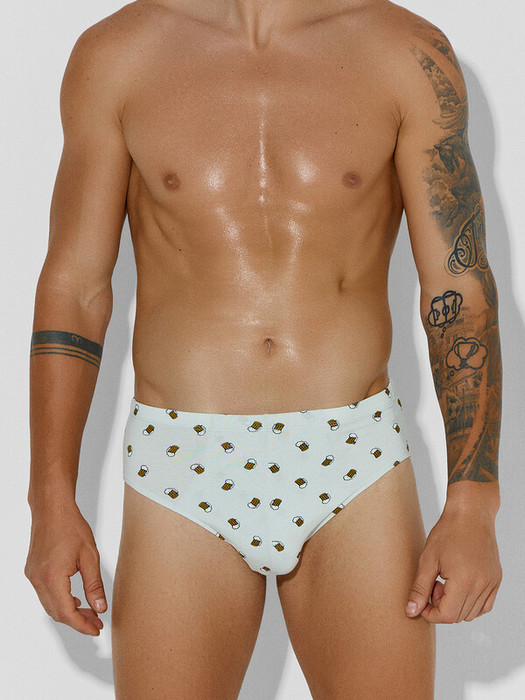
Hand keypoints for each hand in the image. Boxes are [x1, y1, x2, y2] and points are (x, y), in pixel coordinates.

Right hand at [24, 501, 106, 635]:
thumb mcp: (90, 557)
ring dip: (68, 611)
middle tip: (96, 622)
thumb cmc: (71, 527)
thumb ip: (94, 585)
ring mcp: (33, 576)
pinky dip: (59, 600)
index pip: (67, 613)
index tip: (96, 629)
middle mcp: (38, 580)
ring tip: (89, 611)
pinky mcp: (32, 571)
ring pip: (50, 605)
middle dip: (77, 620)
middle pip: (56, 613)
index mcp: (53, 578)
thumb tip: (100, 608)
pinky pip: (45, 594)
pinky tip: (74, 598)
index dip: (82, 625)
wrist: (52, 509)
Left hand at [405, 505, 501, 622]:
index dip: (430, 613)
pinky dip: (471, 603)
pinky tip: (459, 586)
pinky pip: (485, 605)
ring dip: (456, 605)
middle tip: (434, 584)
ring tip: (446, 581)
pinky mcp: (496, 579)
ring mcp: (491, 583)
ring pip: (472, 613)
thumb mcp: (428, 559)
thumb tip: (411, 611)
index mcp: (463, 580)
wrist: (471, 513)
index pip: (447, 615)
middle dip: (441, 607)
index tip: (422, 601)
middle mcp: (482, 585)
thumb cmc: (448, 531)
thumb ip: (420, 588)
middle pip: (459, 616)